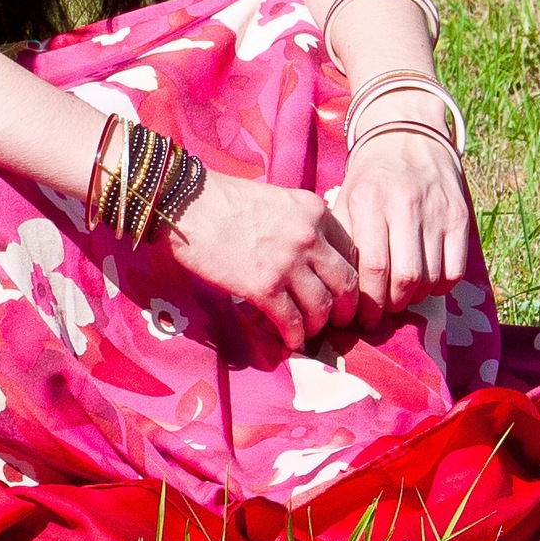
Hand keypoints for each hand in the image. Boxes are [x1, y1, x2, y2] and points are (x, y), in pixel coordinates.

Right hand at [166, 172, 359, 352]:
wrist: (189, 204)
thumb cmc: (225, 200)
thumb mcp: (278, 200)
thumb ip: (301, 222)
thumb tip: (312, 255)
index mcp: (315, 210)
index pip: (351, 251)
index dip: (349, 276)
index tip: (341, 291)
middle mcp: (309, 236)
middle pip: (346, 283)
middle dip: (346, 308)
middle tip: (338, 321)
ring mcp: (288, 263)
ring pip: (322, 307)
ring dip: (318, 325)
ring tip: (308, 332)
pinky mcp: (264, 286)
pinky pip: (292, 321)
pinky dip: (294, 336)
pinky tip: (289, 340)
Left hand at [333, 126, 471, 330]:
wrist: (407, 137)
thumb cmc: (370, 178)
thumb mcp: (345, 198)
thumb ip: (343, 239)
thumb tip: (338, 289)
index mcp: (368, 200)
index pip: (373, 266)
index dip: (368, 301)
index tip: (362, 317)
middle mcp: (405, 204)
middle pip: (405, 277)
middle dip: (392, 305)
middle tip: (382, 312)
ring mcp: (437, 210)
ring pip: (431, 277)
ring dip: (415, 298)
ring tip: (401, 297)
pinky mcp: (460, 216)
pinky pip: (455, 270)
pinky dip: (440, 287)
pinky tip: (425, 284)